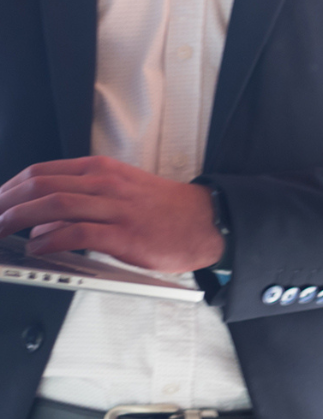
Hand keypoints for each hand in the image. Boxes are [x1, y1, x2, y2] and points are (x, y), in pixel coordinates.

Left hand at [0, 157, 221, 271]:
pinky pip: (77, 233)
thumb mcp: (120, 193)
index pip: (40, 172)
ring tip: (0, 234)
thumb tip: (41, 223)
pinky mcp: (125, 234)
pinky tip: (37, 248)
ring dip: (17, 220)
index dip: (8, 189)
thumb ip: (81, 203)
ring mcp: (115, 208)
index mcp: (101, 170)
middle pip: (40, 185)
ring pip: (53, 205)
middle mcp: (105, 183)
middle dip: (3, 204)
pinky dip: (50, 240)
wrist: (207, 221)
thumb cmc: (164, 210)